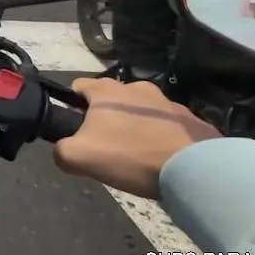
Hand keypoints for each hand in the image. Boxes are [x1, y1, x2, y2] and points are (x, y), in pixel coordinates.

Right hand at [53, 78, 219, 198]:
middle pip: (111, 100)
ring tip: (137, 156)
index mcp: (107, 90)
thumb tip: (64, 149)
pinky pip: (166, 124)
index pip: (78, 86)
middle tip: (107, 148)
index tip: (76, 129)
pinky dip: (160, 136)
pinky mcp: (190, 119)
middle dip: (105, 119)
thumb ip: (60, 150)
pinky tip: (161, 158)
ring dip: (135, 127)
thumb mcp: (79, 157)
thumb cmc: (131, 156)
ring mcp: (167, 101)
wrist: (194, 168)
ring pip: (140, 111)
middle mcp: (137, 87)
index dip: (71, 106)